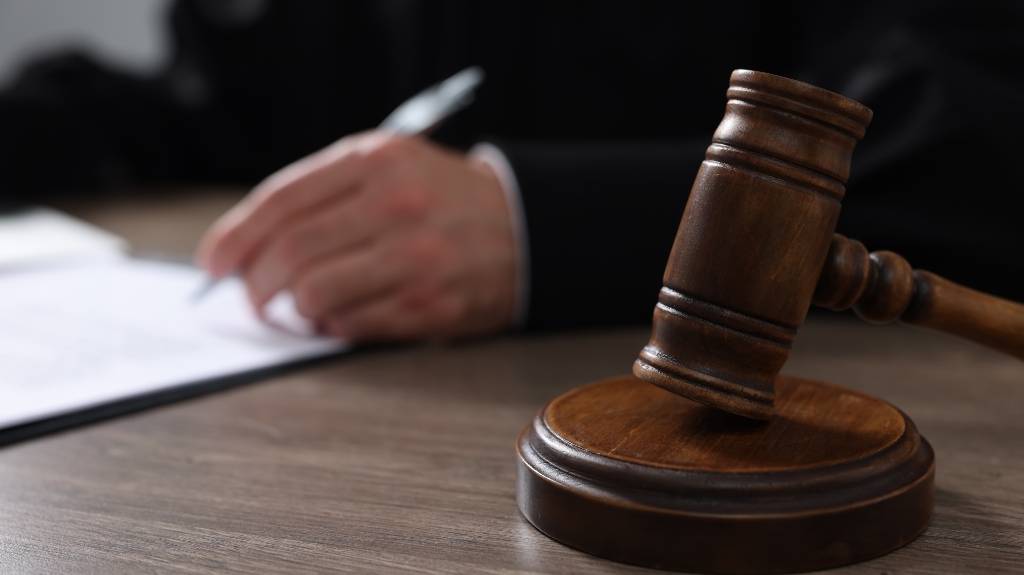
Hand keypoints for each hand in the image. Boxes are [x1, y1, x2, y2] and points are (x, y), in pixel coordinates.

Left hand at [197, 131, 516, 341]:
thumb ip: (322, 192)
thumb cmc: (441, 198)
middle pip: (291, 252)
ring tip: (293, 307)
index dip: (236, 236)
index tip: (214, 262)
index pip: (283, 201)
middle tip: (251, 295)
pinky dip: (330, 325)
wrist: (523, 228)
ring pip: (315, 294)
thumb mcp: (387, 165)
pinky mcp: (430, 306)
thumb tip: (247, 243)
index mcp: (378, 160)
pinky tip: (336, 316)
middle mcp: (397, 205)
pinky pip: (352, 325)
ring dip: (290, 309)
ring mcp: (416, 258)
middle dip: (255, 282)